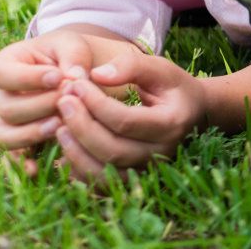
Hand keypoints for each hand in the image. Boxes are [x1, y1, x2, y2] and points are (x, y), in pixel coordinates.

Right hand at [0, 30, 96, 169]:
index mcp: (6, 65)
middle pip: (6, 108)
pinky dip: (22, 164)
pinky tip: (38, 168)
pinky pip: (11, 157)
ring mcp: (8, 121)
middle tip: (67, 101)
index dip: (27, 79)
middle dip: (38, 106)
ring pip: (3, 135)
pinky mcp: (21, 141)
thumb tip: (75, 77)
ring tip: (60, 125)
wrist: (80, 72)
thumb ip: (74, 57)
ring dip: (30, 133)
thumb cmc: (71, 54)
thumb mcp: (74, 45)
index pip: (1, 73)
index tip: (58, 77)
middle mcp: (0, 95)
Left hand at [50, 49, 206, 181]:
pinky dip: (78, 171)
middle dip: (81, 126)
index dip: (96, 104)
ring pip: (104, 172)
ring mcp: (147, 170)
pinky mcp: (133, 179)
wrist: (191, 113)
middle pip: (113, 150)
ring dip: (76, 152)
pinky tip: (66, 148)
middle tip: (62, 102)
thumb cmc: (172, 87)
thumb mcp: (160, 68)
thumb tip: (97, 74)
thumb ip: (132, 65)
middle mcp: (161, 153)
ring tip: (59, 127)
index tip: (76, 84)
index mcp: (171, 124)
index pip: (126, 121)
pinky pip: (100, 184)